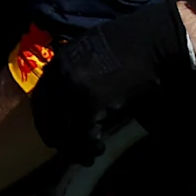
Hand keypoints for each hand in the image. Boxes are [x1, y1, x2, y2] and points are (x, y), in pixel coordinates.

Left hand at [26, 2, 193, 158]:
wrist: (154, 40)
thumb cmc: (132, 43)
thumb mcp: (95, 51)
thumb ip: (80, 68)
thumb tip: (79, 88)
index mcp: (58, 62)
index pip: (40, 97)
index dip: (45, 118)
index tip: (54, 130)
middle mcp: (60, 76)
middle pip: (47, 115)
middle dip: (56, 136)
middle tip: (67, 149)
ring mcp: (73, 90)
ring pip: (63, 127)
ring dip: (73, 146)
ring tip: (86, 155)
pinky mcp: (92, 103)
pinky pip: (83, 132)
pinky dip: (89, 145)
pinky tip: (99, 148)